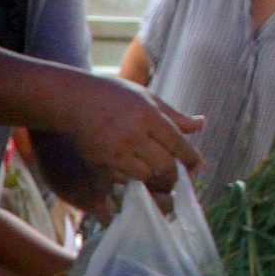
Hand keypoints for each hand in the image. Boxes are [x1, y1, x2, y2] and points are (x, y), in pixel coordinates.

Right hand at [47, 72, 204, 188]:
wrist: (73, 100)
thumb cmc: (114, 95)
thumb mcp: (147, 97)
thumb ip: (175, 115)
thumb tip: (201, 124)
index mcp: (148, 115)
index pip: (178, 144)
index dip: (191, 160)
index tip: (196, 167)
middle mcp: (133, 135)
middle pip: (165, 166)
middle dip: (175, 176)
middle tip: (178, 178)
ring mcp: (116, 151)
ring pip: (146, 176)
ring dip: (155, 180)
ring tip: (159, 178)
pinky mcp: (101, 162)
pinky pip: (125, 180)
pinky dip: (134, 179)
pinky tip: (136, 174)